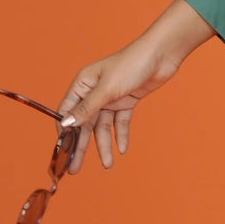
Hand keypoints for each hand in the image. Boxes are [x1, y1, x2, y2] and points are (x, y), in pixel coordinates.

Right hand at [58, 2, 213, 174]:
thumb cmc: (131, 64)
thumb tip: (66, 125)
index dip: (64, 133)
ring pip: (103, 126)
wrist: (161, 55)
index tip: (62, 153)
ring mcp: (110, 97)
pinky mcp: (126, 101)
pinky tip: (122, 150)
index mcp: (82, 84)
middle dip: (81, 146)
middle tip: (75, 168)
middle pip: (84, 124)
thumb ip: (87, 109)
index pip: (67, 112)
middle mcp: (94, 91)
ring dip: (104, 145)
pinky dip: (121, 135)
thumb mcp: (106, 89)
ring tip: (107, 164)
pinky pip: (120, 122)